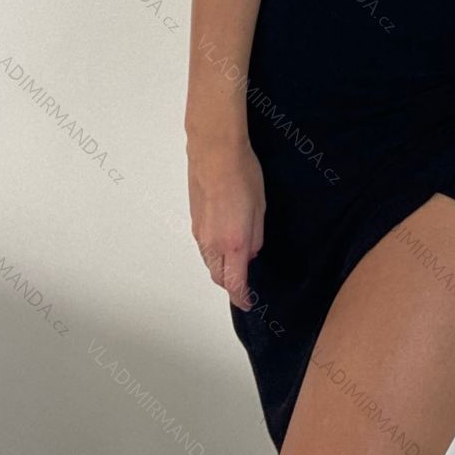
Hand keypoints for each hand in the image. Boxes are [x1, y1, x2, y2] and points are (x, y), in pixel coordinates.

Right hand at [187, 139, 265, 310]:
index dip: (241, 298)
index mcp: (233, 243)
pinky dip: (214, 251)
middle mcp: (212, 243)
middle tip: (244, 281)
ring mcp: (199, 232)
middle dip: (231, 284)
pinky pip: (204, 246)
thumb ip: (256, 237)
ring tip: (237, 258)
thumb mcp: (260, 208)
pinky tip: (225, 238)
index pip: (234, 284)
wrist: (215, 152)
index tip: (248, 303)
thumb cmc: (243, 176)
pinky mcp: (193, 220)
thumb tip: (249, 253)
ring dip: (222, 267)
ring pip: (209, 261)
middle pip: (218, 277)